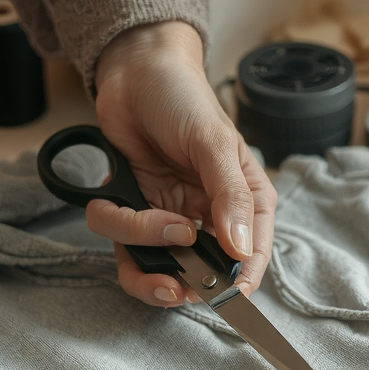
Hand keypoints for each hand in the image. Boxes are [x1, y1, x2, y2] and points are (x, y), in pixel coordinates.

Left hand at [91, 21, 275, 306]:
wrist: (133, 71)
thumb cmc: (183, 98)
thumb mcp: (214, 144)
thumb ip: (229, 197)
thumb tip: (241, 249)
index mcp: (244, 201)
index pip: (251, 256)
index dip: (239, 284)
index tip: (225, 297)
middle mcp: (208, 216)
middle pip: (202, 274)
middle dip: (184, 282)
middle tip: (174, 283)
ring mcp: (169, 217)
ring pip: (157, 264)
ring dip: (146, 251)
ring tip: (151, 225)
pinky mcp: (134, 212)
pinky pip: (121, 241)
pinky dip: (117, 225)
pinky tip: (121, 200)